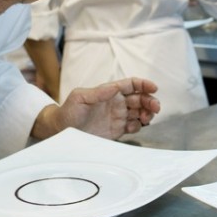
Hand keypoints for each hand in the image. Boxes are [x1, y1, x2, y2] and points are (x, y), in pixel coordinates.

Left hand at [33, 77, 159, 139]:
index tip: (154, 88)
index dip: (143, 84)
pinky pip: (133, 127)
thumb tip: (115, 87)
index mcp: (109, 92)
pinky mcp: (117, 131)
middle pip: (139, 99)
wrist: (61, 131)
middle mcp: (116, 103)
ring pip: (139, 112)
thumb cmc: (68, 111)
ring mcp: (117, 117)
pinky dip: (139, 126)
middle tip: (155, 107)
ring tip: (147, 118)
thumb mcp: (80, 97)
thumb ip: (98, 92)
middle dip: (150, 101)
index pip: (131, 85)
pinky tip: (137, 126)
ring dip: (147, 113)